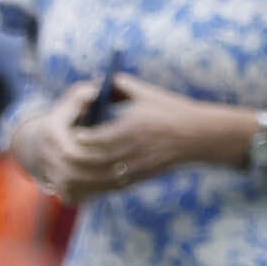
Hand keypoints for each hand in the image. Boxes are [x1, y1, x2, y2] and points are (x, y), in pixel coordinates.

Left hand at [73, 77, 238, 193]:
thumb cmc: (173, 110)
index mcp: (132, 127)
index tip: (73, 132)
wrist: (201, 135)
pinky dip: (100, 183)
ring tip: (74, 166)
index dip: (80, 137)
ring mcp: (139, 165)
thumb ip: (120, 85)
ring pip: (102, 175)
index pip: (96, 138)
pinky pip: (115, 184)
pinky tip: (92, 177)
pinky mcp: (143, 176)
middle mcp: (134, 149)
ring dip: (85, 173)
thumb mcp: (147, 94)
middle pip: (95, 160)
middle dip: (77, 157)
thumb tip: (96, 80)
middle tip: (66, 151)